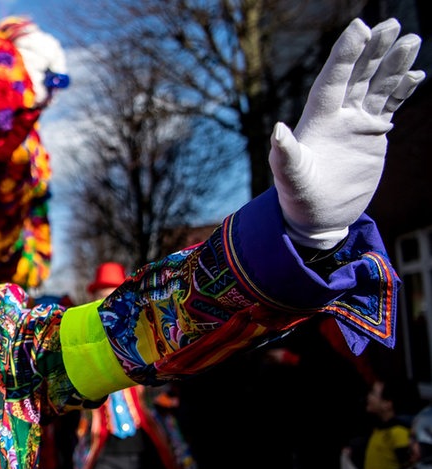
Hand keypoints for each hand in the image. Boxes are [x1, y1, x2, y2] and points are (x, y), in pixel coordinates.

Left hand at [270, 19, 423, 248]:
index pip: (333, 79)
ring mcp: (356, 123)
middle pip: (358, 75)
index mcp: (317, 119)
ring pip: (377, 85)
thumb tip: (278, 130)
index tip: (359, 25)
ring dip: (393, 64)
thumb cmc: (298, 199)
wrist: (319, 218)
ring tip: (412, 40)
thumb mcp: (291, 179)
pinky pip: (390, 105)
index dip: (345, 53)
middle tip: (393, 23)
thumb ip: (285, 155)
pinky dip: (403, 89)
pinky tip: (417, 73)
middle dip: (374, 49)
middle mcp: (337, 115)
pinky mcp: (372, 134)